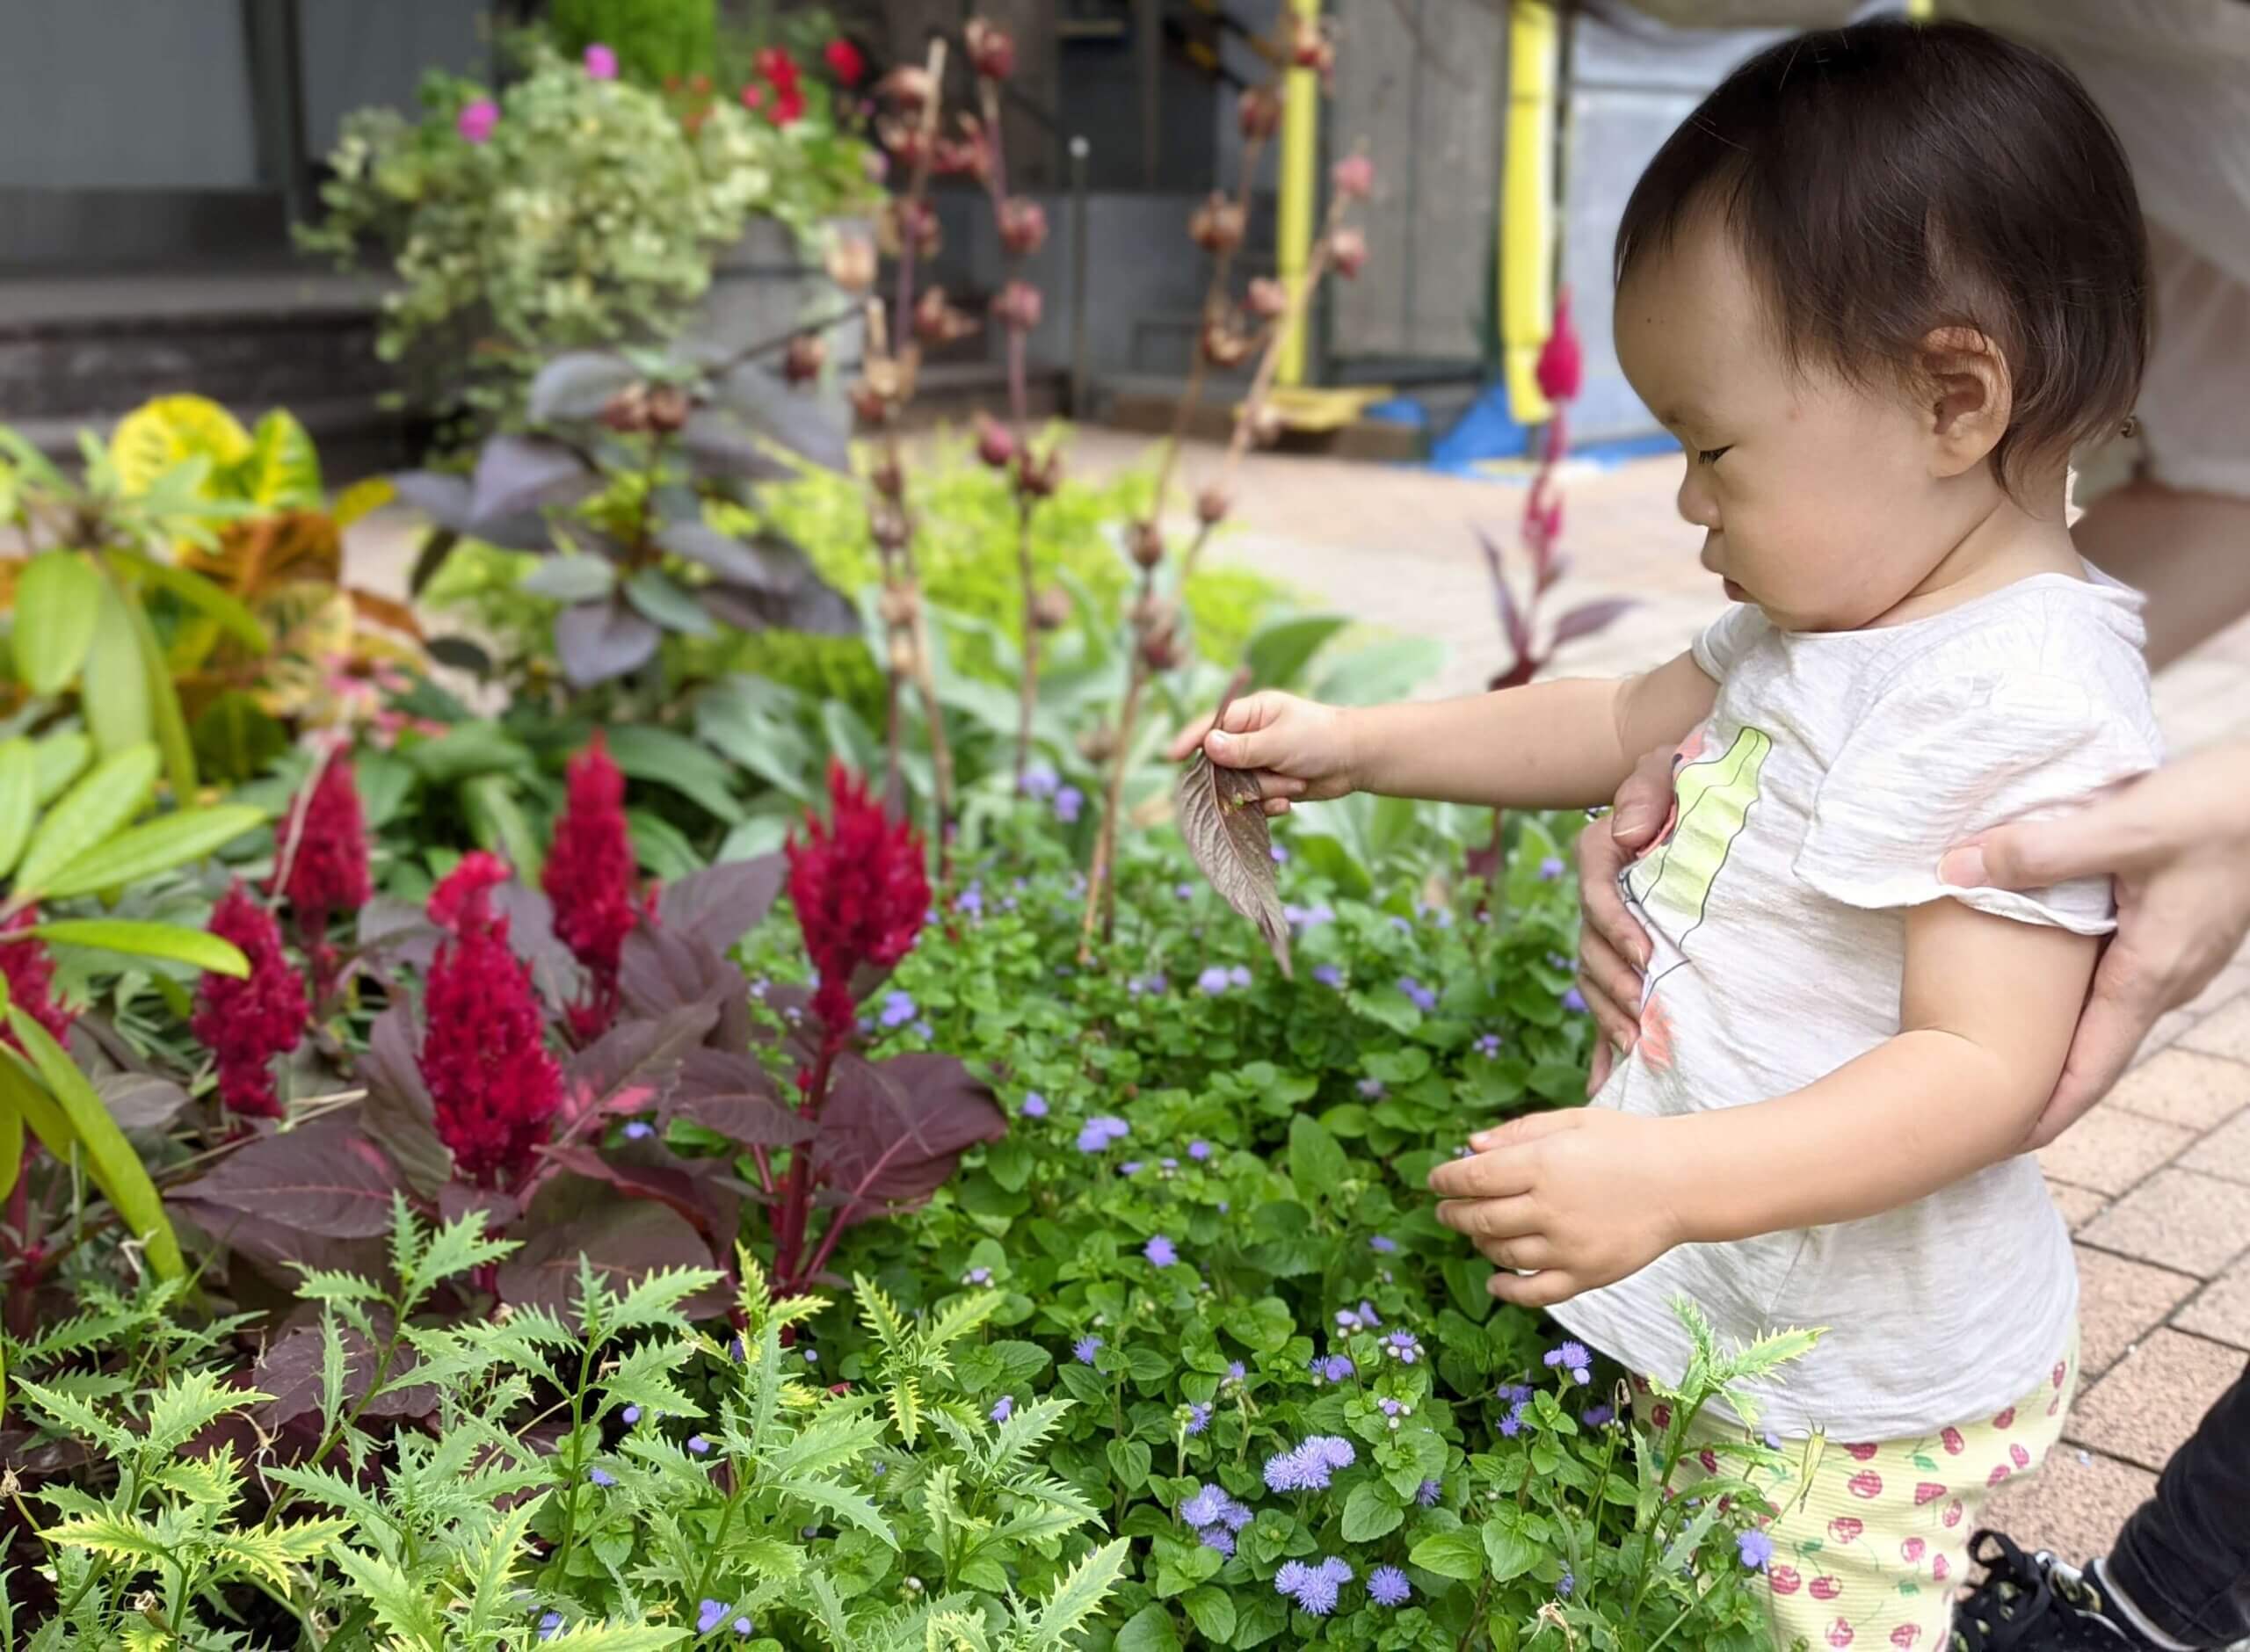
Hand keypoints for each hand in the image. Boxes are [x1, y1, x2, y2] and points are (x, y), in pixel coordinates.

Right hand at [1164, 690, 1355, 816]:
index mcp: (1249, 714)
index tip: (1172, 756)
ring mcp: (1257, 762)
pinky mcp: (1268, 785)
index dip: (1191, 741)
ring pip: (1238, 787)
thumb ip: (1244, 747)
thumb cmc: (1321, 738)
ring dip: (1264, 790)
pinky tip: (1289, 800)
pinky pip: (1254, 801)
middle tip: (1265, 777)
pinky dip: (1270, 803)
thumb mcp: (1280, 741)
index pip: (1211, 726)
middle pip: (1220, 764)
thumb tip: (1208, 745)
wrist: (1355, 761)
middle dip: (1241, 778)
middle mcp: (1249, 737)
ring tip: (1292, 783)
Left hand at [1427, 1110, 1685, 1306]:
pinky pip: (1535, 1292)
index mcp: (1543, 1164)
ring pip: (1502, 1253)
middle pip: (1480, 1218)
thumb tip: (1470, 1147)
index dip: (1446, 1180)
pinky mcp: (1587, 1275)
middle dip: (1453, 1213)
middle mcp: (1550, 1208)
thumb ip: (1519, 1133)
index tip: (1435, 1181)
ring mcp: (1568, 1246)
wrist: (1684, 1181)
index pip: (1474, 1177)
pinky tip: (1495, 1281)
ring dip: (1480, 1243)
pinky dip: (1507, 1290)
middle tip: (1445, 1210)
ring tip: (1477, 1233)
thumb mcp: (1572, 1121)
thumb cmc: (1626, 1143)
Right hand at [1576, 745, 1674, 1092]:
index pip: (1596, 892)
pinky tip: (1607, 1082)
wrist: (1697, 798)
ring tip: (1636, 1044)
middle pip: (1591, 947)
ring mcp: (1608, 935)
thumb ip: (1647, 792)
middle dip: (1615, 983)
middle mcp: (1598, 898)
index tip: (1646, 952)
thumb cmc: (1686, 782)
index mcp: (1603, 855)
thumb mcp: (1667, 769)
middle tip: (1643, 1011)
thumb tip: (1630, 833)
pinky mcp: (1625, 963)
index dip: (1615, 925)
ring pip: (1594, 981)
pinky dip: (1601, 1047)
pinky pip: (1605, 1007)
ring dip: (1610, 1015)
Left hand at [1941, 738, 2249, 1145]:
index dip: (2048, 1108)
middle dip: (2045, 1082)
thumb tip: (1958, 868)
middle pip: (2096, 1050)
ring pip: (2109, 1012)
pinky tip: (2048, 978)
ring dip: (2063, 1036)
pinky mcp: (2182, 931)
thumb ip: (2040, 851)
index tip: (2005, 1141)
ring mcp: (2180, 958)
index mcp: (2151, 973)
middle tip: (1988, 1107)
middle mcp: (2170, 979)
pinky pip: (2121, 977)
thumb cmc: (2219, 810)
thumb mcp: (2124, 825)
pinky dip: (2080, 993)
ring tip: (2006, 1048)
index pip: (2092, 1066)